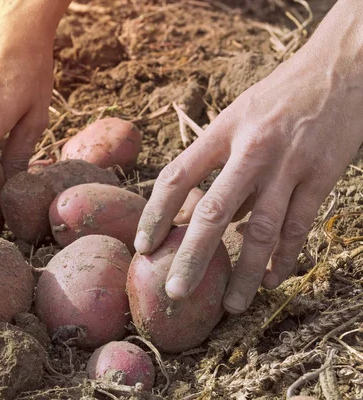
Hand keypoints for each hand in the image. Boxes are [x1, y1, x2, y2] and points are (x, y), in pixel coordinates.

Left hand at [134, 0, 362, 313]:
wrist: (341, 65)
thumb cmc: (279, 96)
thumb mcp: (238, 116)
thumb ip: (218, 160)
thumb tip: (196, 211)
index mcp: (223, 130)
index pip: (176, 177)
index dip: (155, 215)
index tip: (142, 247)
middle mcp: (252, 148)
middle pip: (213, 211)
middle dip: (193, 256)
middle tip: (176, 291)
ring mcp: (289, 163)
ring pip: (261, 229)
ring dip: (245, 271)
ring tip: (233, 304)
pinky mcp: (323, 174)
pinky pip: (299, 224)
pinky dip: (285, 255)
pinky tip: (273, 279)